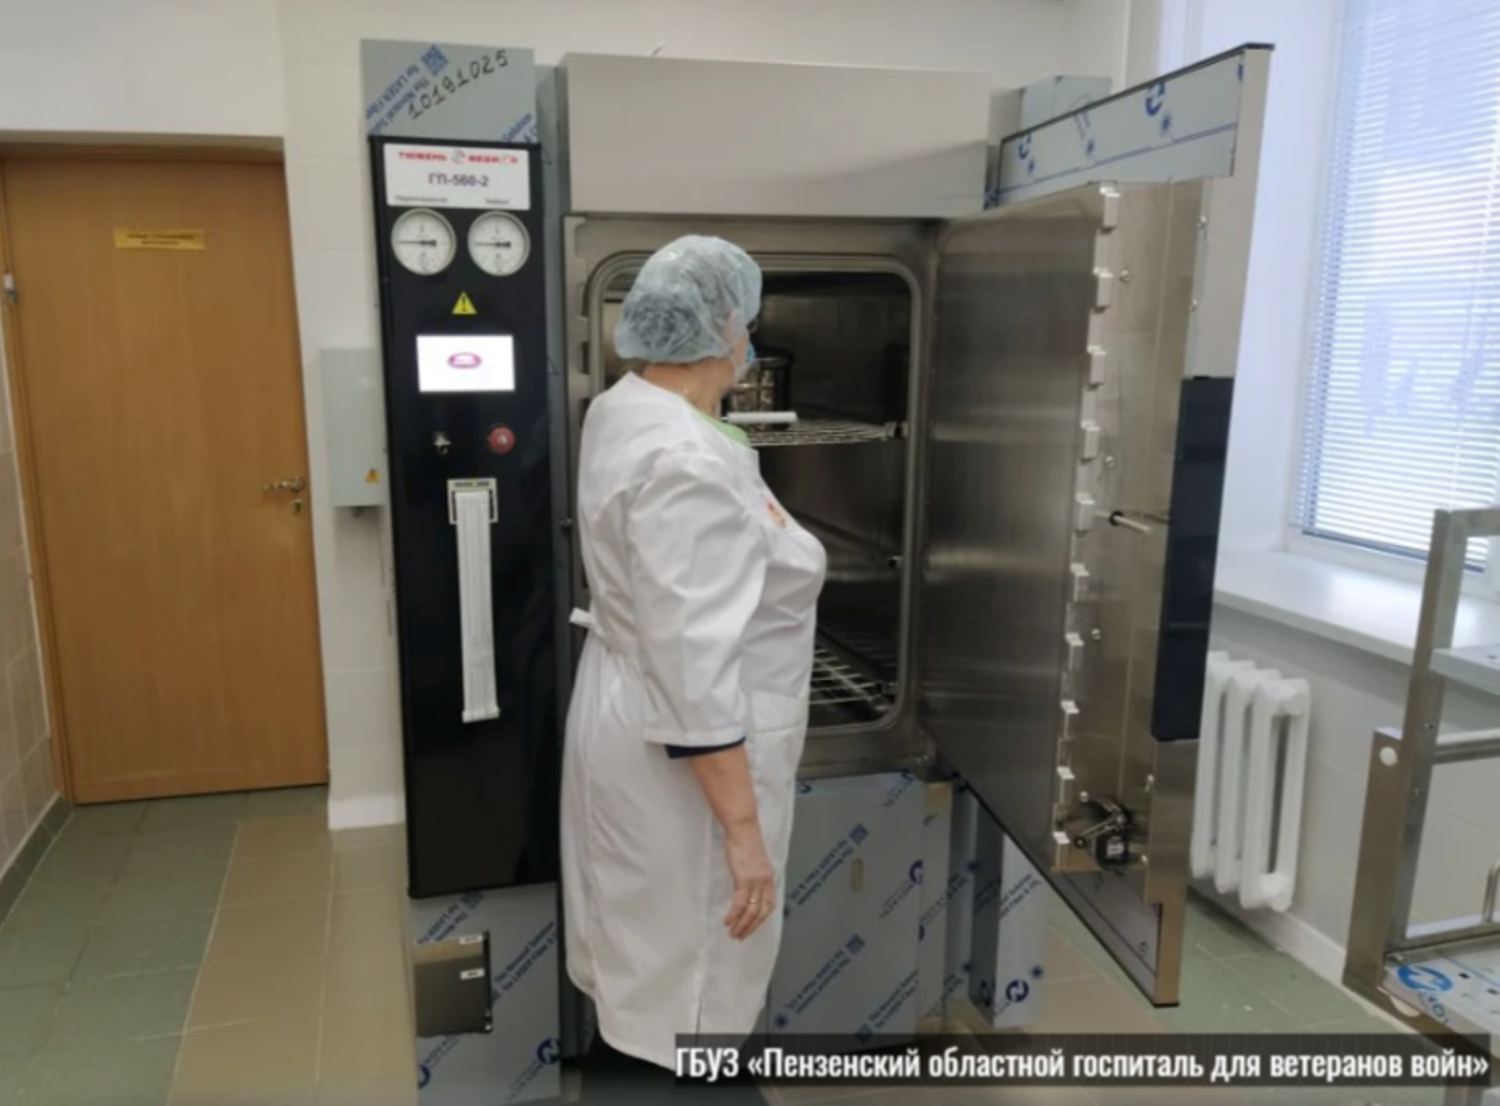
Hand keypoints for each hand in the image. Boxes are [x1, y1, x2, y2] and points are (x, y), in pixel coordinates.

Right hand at [723, 825, 775, 940]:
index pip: (769, 906)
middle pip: (761, 912)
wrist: (743, 828)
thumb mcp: (754, 861)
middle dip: (750, 927)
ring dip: (741, 925)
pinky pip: (740, 902)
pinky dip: (734, 914)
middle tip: (740, 936)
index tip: (750, 928)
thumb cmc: (745, 841)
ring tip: (733, 933)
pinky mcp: (744, 878)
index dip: (760, 921)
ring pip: (751, 911)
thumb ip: (754, 875)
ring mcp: (756, 881)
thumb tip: (748, 887)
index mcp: (769, 878)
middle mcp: (765, 881)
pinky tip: (728, 921)